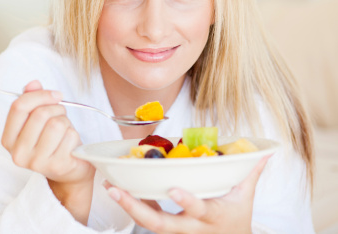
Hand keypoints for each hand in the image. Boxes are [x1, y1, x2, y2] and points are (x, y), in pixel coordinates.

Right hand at [1, 80, 94, 223]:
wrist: (68, 173)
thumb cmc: (53, 142)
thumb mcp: (40, 120)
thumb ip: (33, 100)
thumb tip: (33, 83)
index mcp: (8, 139)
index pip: (18, 107)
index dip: (40, 95)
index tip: (55, 95)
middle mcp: (18, 153)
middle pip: (40, 114)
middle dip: (57, 109)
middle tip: (62, 116)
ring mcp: (37, 162)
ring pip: (57, 124)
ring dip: (66, 123)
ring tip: (65, 131)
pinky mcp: (56, 166)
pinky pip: (70, 136)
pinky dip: (75, 136)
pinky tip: (71, 145)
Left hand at [105, 155, 271, 233]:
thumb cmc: (236, 218)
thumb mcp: (245, 197)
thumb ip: (251, 172)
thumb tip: (265, 151)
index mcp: (213, 217)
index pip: (199, 210)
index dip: (187, 201)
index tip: (173, 189)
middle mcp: (192, 228)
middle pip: (162, 224)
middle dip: (137, 210)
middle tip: (116, 191)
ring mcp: (177, 233)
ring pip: (150, 224)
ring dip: (129, 206)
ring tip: (111, 186)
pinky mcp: (168, 232)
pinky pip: (149, 218)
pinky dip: (135, 204)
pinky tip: (119, 187)